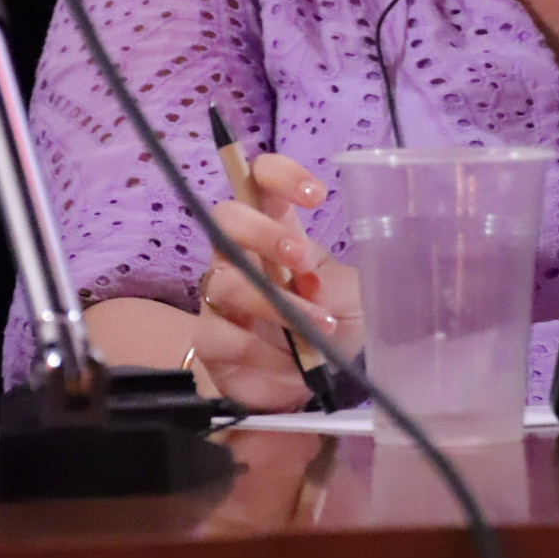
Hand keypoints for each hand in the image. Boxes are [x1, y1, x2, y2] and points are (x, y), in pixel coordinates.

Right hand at [190, 154, 361, 411]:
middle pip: (226, 218)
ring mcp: (219, 296)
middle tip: (300, 260)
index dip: (280, 174)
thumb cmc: (328, 322)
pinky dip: (262, 350)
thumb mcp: (347, 296)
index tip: (316, 195)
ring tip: (318, 325)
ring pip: (225, 282)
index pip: (260, 179)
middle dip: (262, 234)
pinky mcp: (211, 340)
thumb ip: (330, 281)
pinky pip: (222, 336)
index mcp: (276, 228)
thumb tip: (308, 279)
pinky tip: (292, 362)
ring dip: (274, 304)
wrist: (309, 383)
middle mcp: (239, 254)